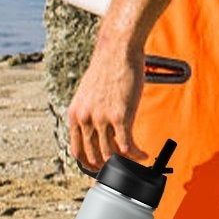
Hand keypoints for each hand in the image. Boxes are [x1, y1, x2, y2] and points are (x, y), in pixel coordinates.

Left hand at [66, 36, 148, 173]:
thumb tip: (99, 129)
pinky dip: (137, 156)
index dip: (88, 165)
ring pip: (111, 155)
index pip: (77, 151)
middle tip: (121, 169)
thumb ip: (90, 112)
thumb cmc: (107, 67)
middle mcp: (85, 119)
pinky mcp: (120, 116)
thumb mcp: (89, 93)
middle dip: (108, 166)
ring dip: (125, 163)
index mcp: (75, 114)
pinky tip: (144, 155)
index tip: (100, 169)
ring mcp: (101, 119)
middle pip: (94, 157)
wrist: (117, 49)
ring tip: (136, 160)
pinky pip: (128, 146)